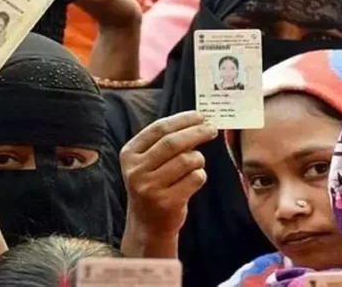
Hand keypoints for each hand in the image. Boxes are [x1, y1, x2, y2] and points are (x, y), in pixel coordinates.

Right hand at [121, 112, 215, 238]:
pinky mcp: (167, 202)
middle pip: (173, 143)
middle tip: (212, 130)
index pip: (159, 129)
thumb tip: (198, 121)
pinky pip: (195, 178)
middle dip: (197, 132)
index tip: (201, 116)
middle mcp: (136, 171)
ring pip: (187, 160)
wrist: (147, 225)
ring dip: (199, 158)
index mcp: (129, 154)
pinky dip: (200, 175)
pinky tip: (193, 180)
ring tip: (197, 163)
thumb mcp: (148, 162)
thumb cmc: (153, 185)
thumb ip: (165, 142)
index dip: (182, 120)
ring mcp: (150, 188)